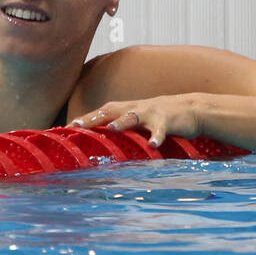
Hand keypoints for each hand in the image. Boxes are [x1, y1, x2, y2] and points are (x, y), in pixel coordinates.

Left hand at [71, 93, 203, 147]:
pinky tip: (152, 145)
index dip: (83, 119)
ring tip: (112, 128)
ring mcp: (150, 113)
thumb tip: (95, 138)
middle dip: (93, 118)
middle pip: (110, 111)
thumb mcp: (136, 119)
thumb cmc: (157, 117)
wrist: (191, 108)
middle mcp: (134, 109)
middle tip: (76, 125)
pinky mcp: (167, 121)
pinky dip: (157, 137)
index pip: (99, 113)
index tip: (65, 128)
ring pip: (133, 117)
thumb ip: (119, 125)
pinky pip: (161, 130)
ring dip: (122, 122)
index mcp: (125, 109)